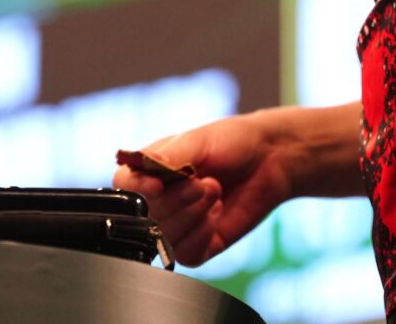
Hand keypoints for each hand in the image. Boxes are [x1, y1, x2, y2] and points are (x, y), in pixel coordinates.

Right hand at [113, 113, 291, 266]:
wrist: (270, 159)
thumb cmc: (231, 142)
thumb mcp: (197, 141)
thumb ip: (168, 157)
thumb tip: (144, 170)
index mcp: (148, 170)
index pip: (124, 187)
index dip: (138, 190)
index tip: (158, 185)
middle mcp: (157, 200)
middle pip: (145, 216)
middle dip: (178, 200)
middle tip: (205, 182)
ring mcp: (176, 225)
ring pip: (165, 238)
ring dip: (194, 216)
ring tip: (215, 192)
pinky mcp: (197, 245)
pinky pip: (187, 254)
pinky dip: (204, 234)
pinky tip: (217, 214)